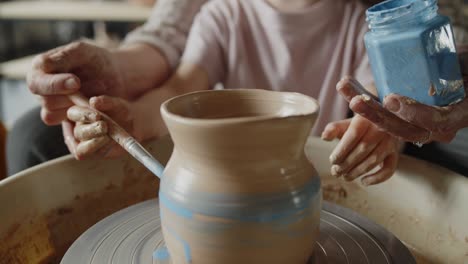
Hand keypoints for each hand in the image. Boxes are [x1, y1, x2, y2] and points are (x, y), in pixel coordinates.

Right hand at [27, 41, 125, 125]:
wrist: (113, 75)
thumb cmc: (95, 59)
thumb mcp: (82, 51)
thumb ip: (67, 59)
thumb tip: (69, 82)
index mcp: (39, 69)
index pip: (36, 83)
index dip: (55, 85)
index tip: (77, 83)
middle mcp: (41, 90)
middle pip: (47, 102)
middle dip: (73, 96)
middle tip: (100, 85)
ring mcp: (51, 107)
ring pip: (55, 116)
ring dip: (80, 107)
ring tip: (100, 94)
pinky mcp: (65, 120)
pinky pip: (66, 127)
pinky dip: (83, 119)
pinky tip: (97, 111)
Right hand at [64, 95, 134, 159]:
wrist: (134, 124)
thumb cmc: (122, 111)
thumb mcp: (117, 104)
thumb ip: (106, 102)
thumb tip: (93, 101)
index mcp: (79, 112)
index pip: (73, 113)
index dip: (82, 115)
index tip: (97, 116)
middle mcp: (79, 128)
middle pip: (77, 132)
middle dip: (91, 130)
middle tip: (104, 126)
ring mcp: (85, 142)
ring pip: (81, 147)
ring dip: (94, 142)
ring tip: (108, 136)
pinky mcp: (94, 153)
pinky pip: (92, 153)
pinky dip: (102, 148)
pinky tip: (112, 141)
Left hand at [322, 115, 399, 185]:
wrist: (376, 126)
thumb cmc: (355, 128)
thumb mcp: (344, 125)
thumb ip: (333, 129)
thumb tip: (325, 137)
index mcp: (365, 119)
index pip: (354, 134)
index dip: (342, 149)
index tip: (332, 160)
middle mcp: (380, 129)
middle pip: (363, 148)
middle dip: (347, 163)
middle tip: (336, 171)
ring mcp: (389, 142)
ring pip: (374, 159)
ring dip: (358, 171)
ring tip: (345, 177)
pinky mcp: (394, 154)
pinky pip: (390, 168)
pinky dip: (377, 178)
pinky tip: (364, 182)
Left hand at [336, 74, 467, 143]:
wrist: (465, 77)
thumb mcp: (467, 64)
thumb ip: (459, 64)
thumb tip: (448, 59)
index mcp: (456, 116)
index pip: (435, 121)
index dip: (413, 113)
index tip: (391, 100)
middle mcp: (434, 127)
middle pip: (403, 128)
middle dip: (377, 116)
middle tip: (357, 101)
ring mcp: (416, 123)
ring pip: (388, 123)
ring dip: (363, 107)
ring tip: (344, 88)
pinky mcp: (400, 114)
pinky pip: (381, 112)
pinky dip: (363, 98)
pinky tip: (345, 85)